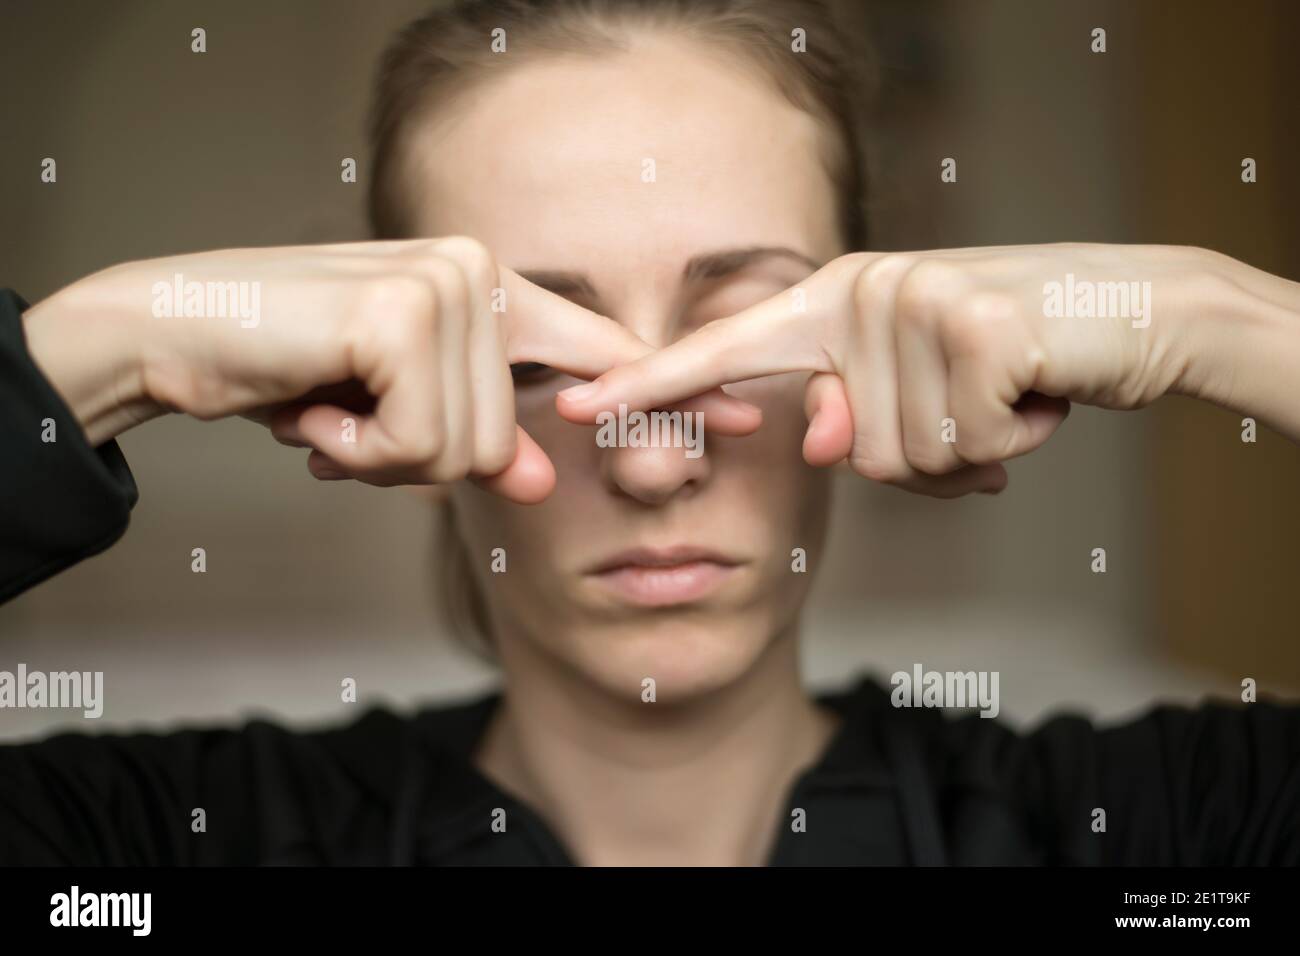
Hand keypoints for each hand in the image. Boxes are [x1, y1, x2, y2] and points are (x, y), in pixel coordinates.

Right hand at [21, 237, 760, 501]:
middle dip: (415, 461)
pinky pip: (418, 443)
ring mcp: (447, 285)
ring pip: (463, 451)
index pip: (602, 352)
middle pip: (501, 444)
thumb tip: (544, 477)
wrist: (177, 330)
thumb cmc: (289, 365)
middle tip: (349, 423)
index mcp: (490, 295)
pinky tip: (316, 406)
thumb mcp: (395, 414)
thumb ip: (478, 436)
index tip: (743, 420)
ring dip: (380, 456)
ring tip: (329, 407)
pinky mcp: (405, 308)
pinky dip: (358, 449)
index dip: (674, 391)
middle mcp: (479, 277)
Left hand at [557, 243, 1253, 496]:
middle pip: (853, 453)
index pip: (724, 350)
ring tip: (1011, 389)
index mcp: (833, 302)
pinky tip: (1039, 387)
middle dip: (928, 456)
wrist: (1135, 311)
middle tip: (984, 403)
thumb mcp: (921, 397)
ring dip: (972, 449)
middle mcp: (862, 291)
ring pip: (907, 459)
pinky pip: (965, 449)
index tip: (575, 409)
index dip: (648, 385)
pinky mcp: (975, 324)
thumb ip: (854, 423)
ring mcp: (914, 301)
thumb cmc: (1014, 360)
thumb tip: (818, 437)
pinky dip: (1013, 438)